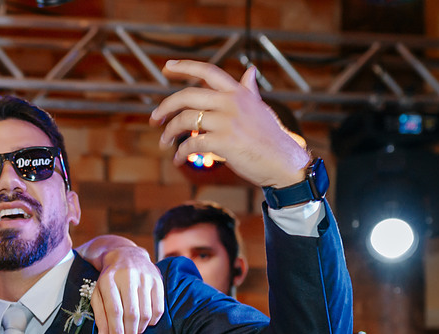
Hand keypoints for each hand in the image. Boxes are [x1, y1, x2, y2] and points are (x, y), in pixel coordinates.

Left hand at [76, 236, 165, 333]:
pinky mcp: (157, 280)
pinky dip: (153, 321)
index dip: (116, 330)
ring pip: (146, 312)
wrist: (126, 255)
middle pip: (131, 313)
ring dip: (140, 328)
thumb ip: (100, 316)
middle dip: (130, 333)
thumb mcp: (98, 294)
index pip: (115, 310)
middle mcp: (128, 277)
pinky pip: (159, 307)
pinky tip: (146, 324)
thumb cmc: (109, 280)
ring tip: (135, 333)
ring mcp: (145, 278)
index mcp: (109, 280)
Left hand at [150, 60, 309, 188]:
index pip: (208, 71)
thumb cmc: (270, 137)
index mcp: (238, 92)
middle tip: (154, 119)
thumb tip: (249, 72)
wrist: (284, 162)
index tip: (166, 68)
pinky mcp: (223, 143)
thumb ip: (248, 91)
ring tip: (163, 143)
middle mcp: (231, 102)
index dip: (184, 67)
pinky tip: (178, 159)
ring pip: (185, 121)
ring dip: (169, 134)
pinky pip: (191, 144)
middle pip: (186, 96)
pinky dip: (180, 153)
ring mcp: (227, 122)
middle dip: (165, 107)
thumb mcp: (259, 108)